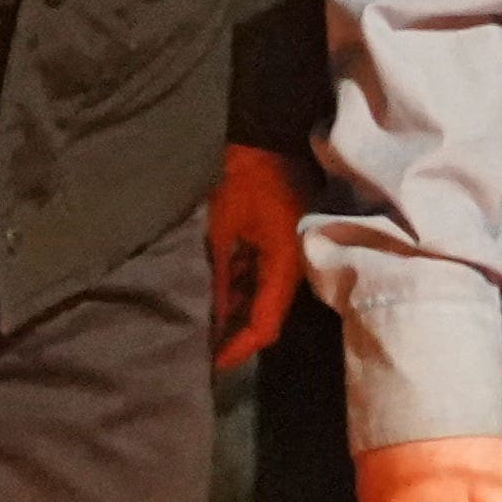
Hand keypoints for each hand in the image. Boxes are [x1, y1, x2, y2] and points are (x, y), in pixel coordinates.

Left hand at [208, 145, 311, 367]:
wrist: (270, 136)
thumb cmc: (243, 179)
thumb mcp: (221, 231)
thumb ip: (220, 279)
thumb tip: (215, 318)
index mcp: (284, 266)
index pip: (264, 324)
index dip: (238, 349)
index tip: (213, 364)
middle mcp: (296, 269)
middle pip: (269, 317)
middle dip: (238, 336)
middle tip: (206, 351)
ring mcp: (293, 258)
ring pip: (267, 300)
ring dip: (241, 313)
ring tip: (208, 329)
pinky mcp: (287, 247)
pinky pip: (267, 279)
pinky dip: (246, 291)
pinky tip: (221, 298)